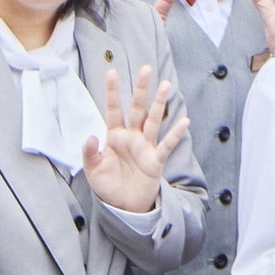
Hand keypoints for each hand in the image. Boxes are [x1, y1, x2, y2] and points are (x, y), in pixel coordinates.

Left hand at [81, 63, 187, 216]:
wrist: (123, 206)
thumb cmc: (108, 185)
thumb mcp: (93, 170)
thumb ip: (90, 153)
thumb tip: (92, 136)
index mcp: (114, 136)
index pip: (114, 109)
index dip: (113, 91)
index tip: (112, 72)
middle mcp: (132, 136)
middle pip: (138, 108)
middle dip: (141, 89)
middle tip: (146, 68)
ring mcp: (146, 146)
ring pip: (154, 120)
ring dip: (160, 103)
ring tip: (166, 85)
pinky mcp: (156, 160)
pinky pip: (167, 144)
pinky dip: (176, 134)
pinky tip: (184, 121)